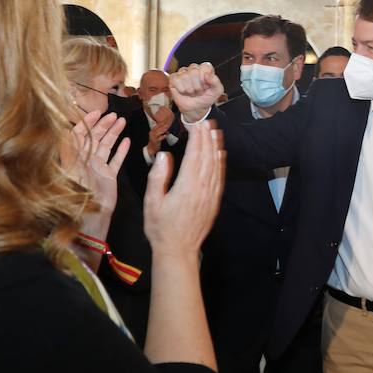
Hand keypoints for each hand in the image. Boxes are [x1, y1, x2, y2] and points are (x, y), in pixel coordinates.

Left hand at [69, 110, 128, 214]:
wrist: (91, 219)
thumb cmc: (78, 197)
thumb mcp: (71, 172)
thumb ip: (69, 152)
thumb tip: (65, 130)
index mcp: (75, 158)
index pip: (80, 135)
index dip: (88, 123)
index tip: (98, 112)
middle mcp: (86, 160)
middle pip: (95, 138)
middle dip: (104, 124)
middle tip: (114, 115)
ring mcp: (98, 168)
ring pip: (107, 146)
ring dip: (114, 133)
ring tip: (122, 121)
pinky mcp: (109, 176)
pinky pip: (116, 160)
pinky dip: (121, 150)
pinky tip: (127, 141)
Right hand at [144, 122, 224, 260]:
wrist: (178, 250)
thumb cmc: (160, 227)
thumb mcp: (152, 202)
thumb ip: (158, 177)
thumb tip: (164, 156)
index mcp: (186, 187)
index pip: (194, 156)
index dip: (197, 139)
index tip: (197, 124)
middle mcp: (202, 189)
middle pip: (207, 158)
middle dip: (207, 138)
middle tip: (207, 122)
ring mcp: (210, 195)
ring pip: (215, 166)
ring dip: (216, 147)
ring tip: (216, 132)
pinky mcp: (214, 202)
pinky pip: (219, 178)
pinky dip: (221, 164)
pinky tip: (220, 154)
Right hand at [148, 107, 172, 151]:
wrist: (151, 149)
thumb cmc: (155, 142)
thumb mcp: (157, 135)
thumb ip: (160, 131)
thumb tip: (166, 127)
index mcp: (152, 131)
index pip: (158, 125)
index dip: (163, 122)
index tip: (168, 120)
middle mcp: (152, 133)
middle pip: (159, 127)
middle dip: (164, 125)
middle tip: (170, 122)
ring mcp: (153, 137)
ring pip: (159, 132)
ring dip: (164, 129)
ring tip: (169, 127)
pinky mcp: (155, 141)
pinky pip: (160, 138)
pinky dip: (163, 136)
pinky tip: (167, 134)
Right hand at [169, 63, 224, 121]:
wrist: (196, 109)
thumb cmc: (206, 98)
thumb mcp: (217, 91)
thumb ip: (216, 81)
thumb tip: (208, 74)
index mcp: (205, 69)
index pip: (205, 66)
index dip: (205, 78)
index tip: (206, 86)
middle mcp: (193, 68)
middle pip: (194, 71)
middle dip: (197, 86)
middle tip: (199, 91)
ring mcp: (183, 72)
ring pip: (184, 76)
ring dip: (190, 89)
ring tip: (192, 92)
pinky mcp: (174, 78)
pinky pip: (176, 80)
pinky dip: (181, 89)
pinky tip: (184, 91)